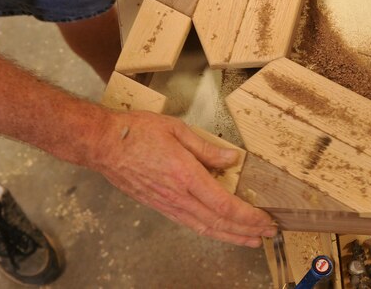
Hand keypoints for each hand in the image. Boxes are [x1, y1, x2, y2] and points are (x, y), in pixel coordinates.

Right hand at [91, 110, 276, 246]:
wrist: (102, 144)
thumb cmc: (137, 132)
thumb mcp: (177, 130)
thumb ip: (207, 148)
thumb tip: (232, 160)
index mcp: (185, 175)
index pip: (224, 205)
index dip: (248, 216)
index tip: (266, 219)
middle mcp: (177, 195)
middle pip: (218, 222)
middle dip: (246, 230)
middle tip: (268, 234)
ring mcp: (167, 203)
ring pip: (204, 227)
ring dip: (230, 235)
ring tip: (250, 239)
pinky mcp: (159, 206)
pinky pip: (189, 223)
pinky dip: (209, 230)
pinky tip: (219, 231)